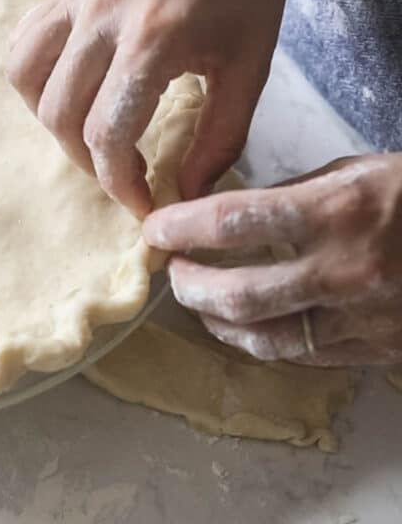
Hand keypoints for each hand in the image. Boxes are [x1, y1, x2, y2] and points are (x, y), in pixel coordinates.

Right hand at [8, 0, 298, 217]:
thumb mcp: (251, 66)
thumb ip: (220, 137)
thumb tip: (187, 192)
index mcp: (152, 40)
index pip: (107, 136)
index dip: (124, 186)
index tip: (146, 207)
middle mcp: (101, 18)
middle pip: (60, 116)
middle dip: (91, 163)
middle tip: (128, 174)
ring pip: (26, 78)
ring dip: (53, 121)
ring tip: (93, 135)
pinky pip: (25, 40)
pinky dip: (35, 76)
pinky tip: (71, 88)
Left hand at [144, 154, 401, 365]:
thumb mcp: (354, 171)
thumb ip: (290, 193)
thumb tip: (227, 211)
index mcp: (337, 211)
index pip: (234, 222)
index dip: (182, 226)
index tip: (154, 228)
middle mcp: (343, 271)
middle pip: (239, 292)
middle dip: (189, 284)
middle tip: (171, 270)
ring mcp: (360, 318)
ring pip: (265, 338)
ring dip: (218, 322)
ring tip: (199, 301)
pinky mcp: (373, 349)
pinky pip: (302, 356)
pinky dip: (263, 342)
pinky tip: (245, 327)